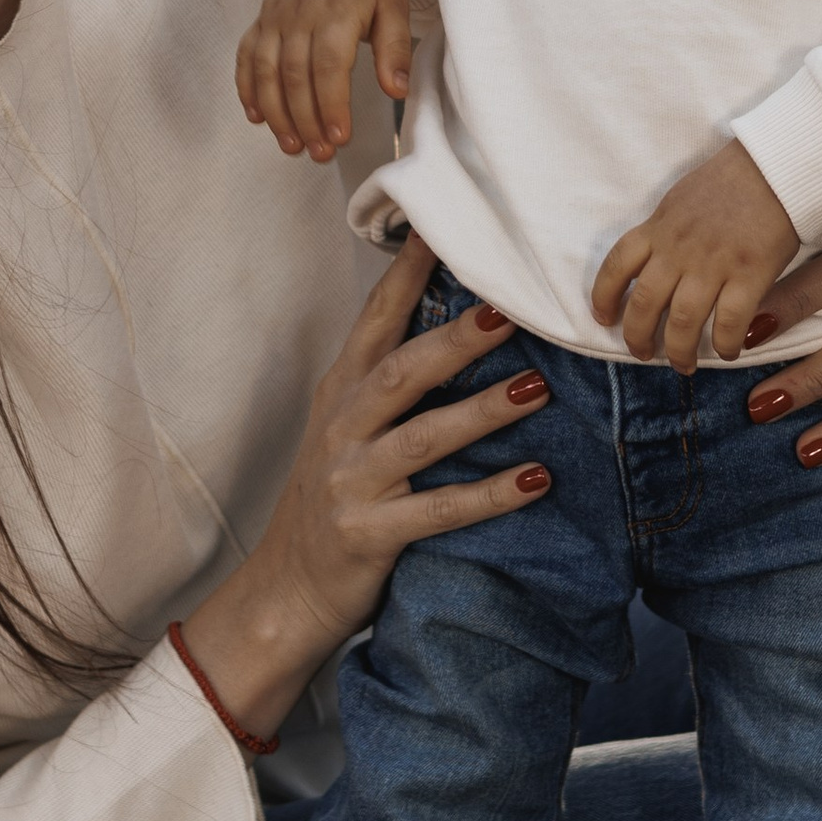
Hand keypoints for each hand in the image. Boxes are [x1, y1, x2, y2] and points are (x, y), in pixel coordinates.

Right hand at [178, 238, 552, 732]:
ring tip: (537, 389)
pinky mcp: (368, 533)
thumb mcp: (346, 429)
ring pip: (422, 438)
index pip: (374, 322)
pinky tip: (534, 479)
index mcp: (339, 394)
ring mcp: (351, 482)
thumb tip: (457, 322)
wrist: (284, 591)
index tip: (439, 230)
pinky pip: (437, 511)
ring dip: (481, 412)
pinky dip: (488, 495)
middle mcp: (341, 429)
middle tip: (507, 311)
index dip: (405, 275)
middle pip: (400, 373)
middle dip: (454, 339)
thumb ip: (386, 381)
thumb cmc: (331, 500)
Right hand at [235, 0, 412, 158]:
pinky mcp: (263, 16)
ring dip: (274, 112)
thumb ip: (396, 48)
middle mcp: (299, 14)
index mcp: (336, 11)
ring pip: (266, 70)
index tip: (340, 138)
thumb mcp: (395, 3)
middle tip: (319, 154)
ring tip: (290, 145)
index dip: (331, 105)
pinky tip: (256, 116)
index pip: (328, 66)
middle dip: (304, 119)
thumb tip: (397, 91)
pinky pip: (246, 54)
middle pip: (294, 75)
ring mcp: (276, 15)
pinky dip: (246, 86)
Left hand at [590, 138, 798, 371]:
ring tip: (684, 365)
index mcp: (660, 226)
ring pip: (682, 320)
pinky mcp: (749, 272)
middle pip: (643, 303)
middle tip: (643, 354)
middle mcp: (679, 247)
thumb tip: (659, 260)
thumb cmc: (732, 179)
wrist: (775, 164)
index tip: (604, 317)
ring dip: (679, 351)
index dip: (603, 296)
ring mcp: (713, 261)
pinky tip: (727, 353)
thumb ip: (667, 230)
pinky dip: (724, 344)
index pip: (616, 264)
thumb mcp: (683, 198)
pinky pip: (729, 321)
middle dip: (637, 337)